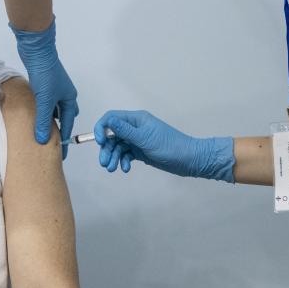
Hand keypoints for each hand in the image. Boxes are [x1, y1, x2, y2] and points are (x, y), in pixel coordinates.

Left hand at [9, 18, 78, 150]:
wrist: (37, 51)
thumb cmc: (45, 74)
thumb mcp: (45, 101)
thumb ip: (43, 121)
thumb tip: (42, 140)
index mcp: (70, 99)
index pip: (68, 124)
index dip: (64, 139)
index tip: (60, 153)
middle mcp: (64, 94)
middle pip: (63, 116)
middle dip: (58, 129)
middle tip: (51, 142)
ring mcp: (54, 89)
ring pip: (53, 109)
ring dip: (48, 119)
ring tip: (41, 131)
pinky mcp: (44, 84)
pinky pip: (44, 102)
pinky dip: (41, 110)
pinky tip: (33, 114)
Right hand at [94, 110, 234, 180]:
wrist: (189, 160)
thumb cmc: (169, 146)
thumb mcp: (145, 138)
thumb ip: (125, 130)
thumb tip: (108, 120)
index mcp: (136, 119)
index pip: (112, 118)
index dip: (102, 128)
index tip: (99, 142)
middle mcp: (135, 128)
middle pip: (112, 135)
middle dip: (107, 148)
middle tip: (104, 163)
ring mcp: (138, 140)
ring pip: (118, 146)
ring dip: (113, 157)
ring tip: (112, 169)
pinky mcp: (141, 151)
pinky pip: (126, 154)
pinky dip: (123, 161)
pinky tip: (125, 169)